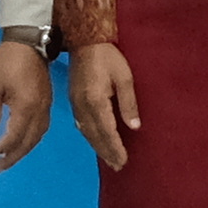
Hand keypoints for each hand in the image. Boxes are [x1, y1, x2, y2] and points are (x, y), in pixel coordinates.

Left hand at [0, 39, 54, 169]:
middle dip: (13, 157)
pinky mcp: (47, 101)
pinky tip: (22, 140)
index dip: (0, 149)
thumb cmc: (7, 60)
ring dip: (24, 150)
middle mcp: (40, 111)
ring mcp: (46, 106)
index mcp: (26, 107)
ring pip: (38, 137)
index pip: (14, 138)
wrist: (29, 41)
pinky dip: (31, 139)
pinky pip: (41, 128)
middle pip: (29, 142)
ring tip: (9, 158)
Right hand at [67, 42, 139, 170]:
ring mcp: (76, 104)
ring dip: (98, 147)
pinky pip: (81, 124)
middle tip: (118, 166)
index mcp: (96, 101)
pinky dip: (89, 136)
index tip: (124, 160)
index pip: (107, 131)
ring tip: (109, 159)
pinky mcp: (73, 100)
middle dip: (107, 152)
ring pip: (86, 132)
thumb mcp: (124, 77)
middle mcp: (83, 106)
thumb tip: (134, 127)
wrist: (84, 41)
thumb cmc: (108, 56)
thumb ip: (129, 103)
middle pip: (95, 135)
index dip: (116, 147)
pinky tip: (95, 141)